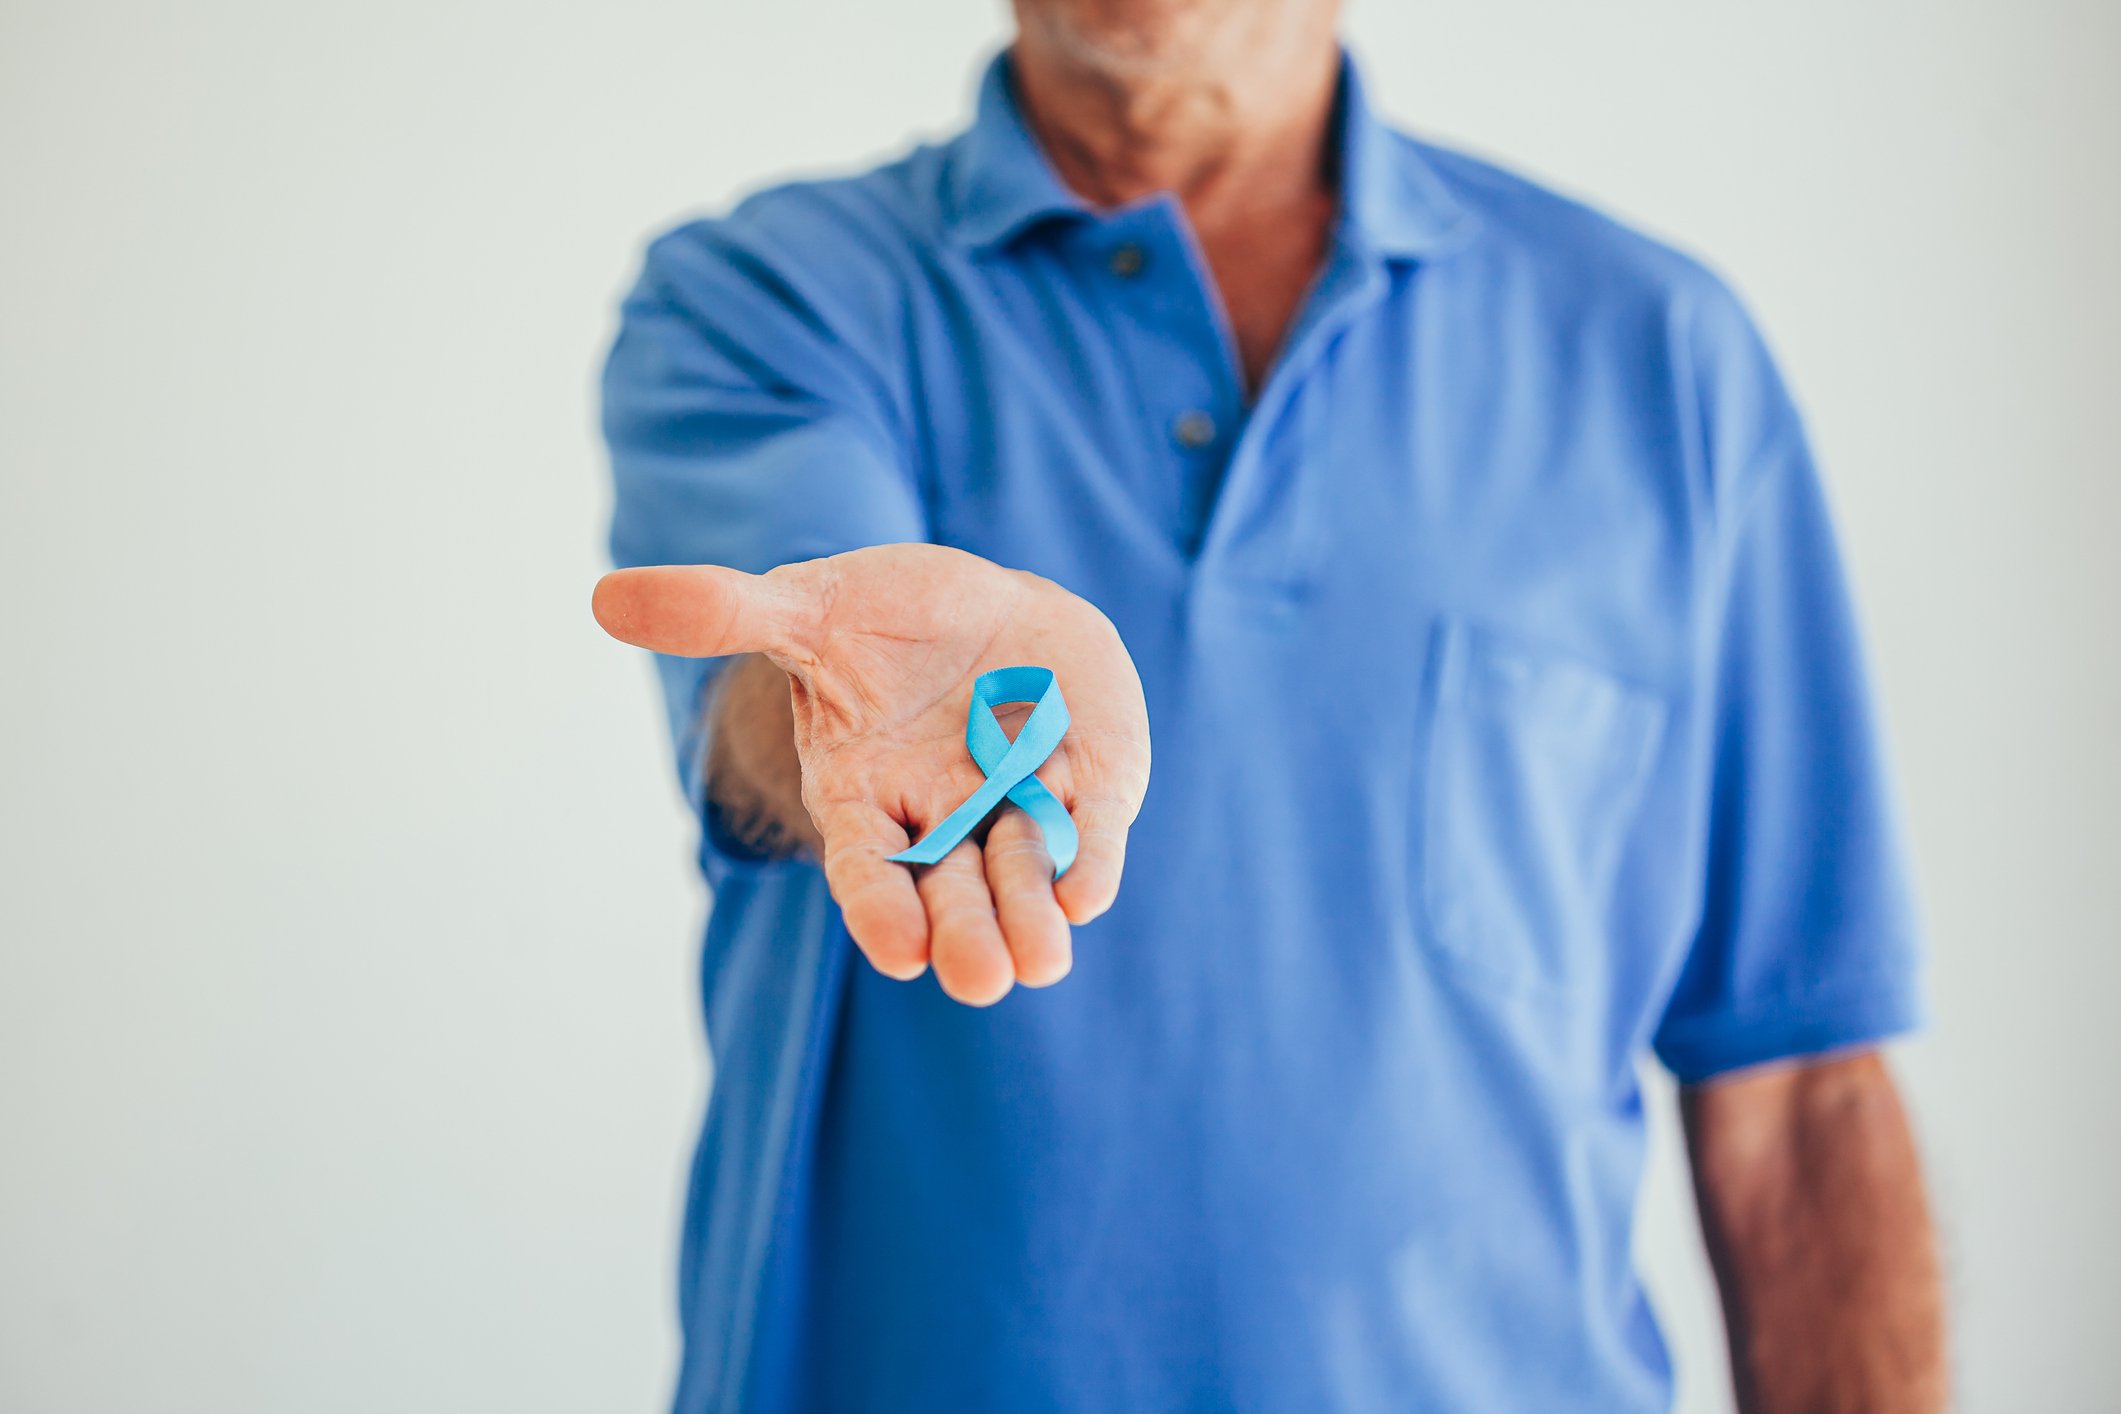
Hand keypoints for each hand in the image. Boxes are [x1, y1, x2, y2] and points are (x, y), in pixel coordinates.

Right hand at [592, 545, 1151, 1004]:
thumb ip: (728, 613)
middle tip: (979, 979)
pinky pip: (1088, 831)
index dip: (881, 910)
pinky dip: (1088, 861)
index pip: (868, 868)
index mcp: (865, 796)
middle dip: (967, 935)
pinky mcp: (1085, 784)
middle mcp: (943, 816)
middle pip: (951, 891)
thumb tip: (607, 597)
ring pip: (1023, 875)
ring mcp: (1018, 805)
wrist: (985, 610)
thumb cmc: (882, 621)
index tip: (900, 951)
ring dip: (1032, 918)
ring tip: (1041, 962)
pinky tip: (1088, 894)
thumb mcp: (807, 606)